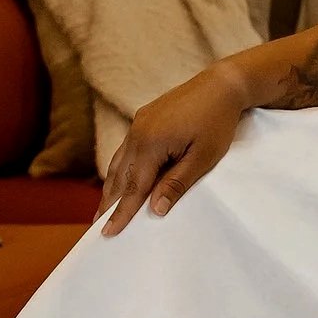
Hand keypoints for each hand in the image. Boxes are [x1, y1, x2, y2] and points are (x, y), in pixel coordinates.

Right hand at [99, 68, 248, 235]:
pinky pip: (126, 149)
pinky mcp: (143, 118)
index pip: (133, 188)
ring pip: (119, 162)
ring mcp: (138, 124)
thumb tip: (155, 210)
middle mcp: (138, 133)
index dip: (121, 213)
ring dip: (111, 187)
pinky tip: (119, 180)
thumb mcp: (203, 157)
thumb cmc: (217, 122)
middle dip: (108, 203)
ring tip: (103, 209)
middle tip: (97, 227)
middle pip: (119, 176)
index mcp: (151, 143)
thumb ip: (177, 183)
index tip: (108, 233)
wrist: (220, 84)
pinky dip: (120, 168)